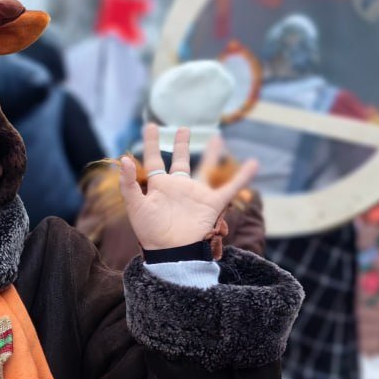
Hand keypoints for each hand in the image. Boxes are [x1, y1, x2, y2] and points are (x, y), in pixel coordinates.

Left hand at [118, 123, 257, 251]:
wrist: (171, 252)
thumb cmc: (150, 232)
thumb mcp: (135, 206)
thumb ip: (128, 183)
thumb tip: (124, 159)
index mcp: (158, 186)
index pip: (154, 160)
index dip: (152, 143)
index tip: (150, 126)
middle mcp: (178, 187)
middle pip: (180, 161)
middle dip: (181, 145)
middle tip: (184, 129)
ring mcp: (196, 194)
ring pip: (206, 169)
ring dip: (212, 154)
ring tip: (218, 137)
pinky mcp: (212, 204)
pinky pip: (231, 187)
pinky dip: (243, 177)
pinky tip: (254, 163)